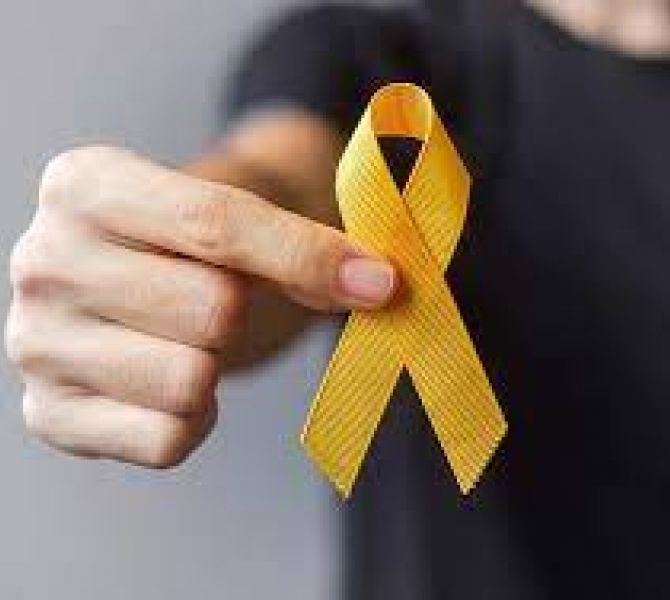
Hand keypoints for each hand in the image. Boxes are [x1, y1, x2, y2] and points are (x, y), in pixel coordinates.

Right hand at [5, 146, 395, 467]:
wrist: (140, 280)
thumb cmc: (197, 243)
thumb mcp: (242, 212)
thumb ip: (304, 244)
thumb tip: (375, 286)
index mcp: (86, 185)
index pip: (217, 223)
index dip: (308, 256)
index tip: (380, 283)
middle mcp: (44, 260)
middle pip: (211, 309)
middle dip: (241, 311)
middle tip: (221, 300)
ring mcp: (36, 343)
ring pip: (190, 381)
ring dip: (216, 366)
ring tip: (189, 340)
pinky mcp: (50, 415)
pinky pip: (168, 440)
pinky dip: (193, 420)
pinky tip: (171, 384)